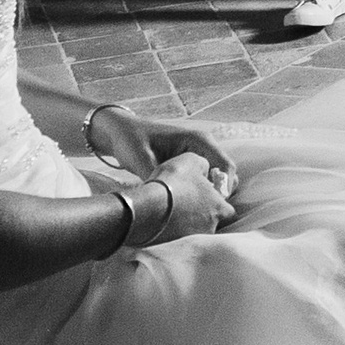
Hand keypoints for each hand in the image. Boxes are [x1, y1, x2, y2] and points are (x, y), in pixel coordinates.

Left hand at [87, 104, 238, 196]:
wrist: (119, 132)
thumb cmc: (130, 140)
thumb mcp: (143, 159)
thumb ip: (159, 179)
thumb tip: (169, 202)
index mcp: (197, 140)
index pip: (226, 166)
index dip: (223, 189)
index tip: (210, 206)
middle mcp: (203, 146)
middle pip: (225, 176)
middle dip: (218, 195)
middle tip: (199, 212)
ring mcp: (197, 156)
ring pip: (216, 181)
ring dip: (209, 195)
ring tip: (191, 209)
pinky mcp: (190, 165)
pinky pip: (204, 182)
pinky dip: (200, 194)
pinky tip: (184, 204)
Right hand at [144, 151, 236, 240]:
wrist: (147, 208)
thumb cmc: (173, 183)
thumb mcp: (192, 160)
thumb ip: (203, 165)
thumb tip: (205, 170)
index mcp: (220, 208)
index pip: (227, 208)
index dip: (215, 200)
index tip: (204, 195)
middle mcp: (211, 227)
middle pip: (210, 221)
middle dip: (200, 215)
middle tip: (185, 205)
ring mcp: (194, 240)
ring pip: (194, 232)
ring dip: (185, 225)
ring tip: (169, 214)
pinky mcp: (176, 248)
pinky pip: (177, 240)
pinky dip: (172, 233)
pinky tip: (161, 223)